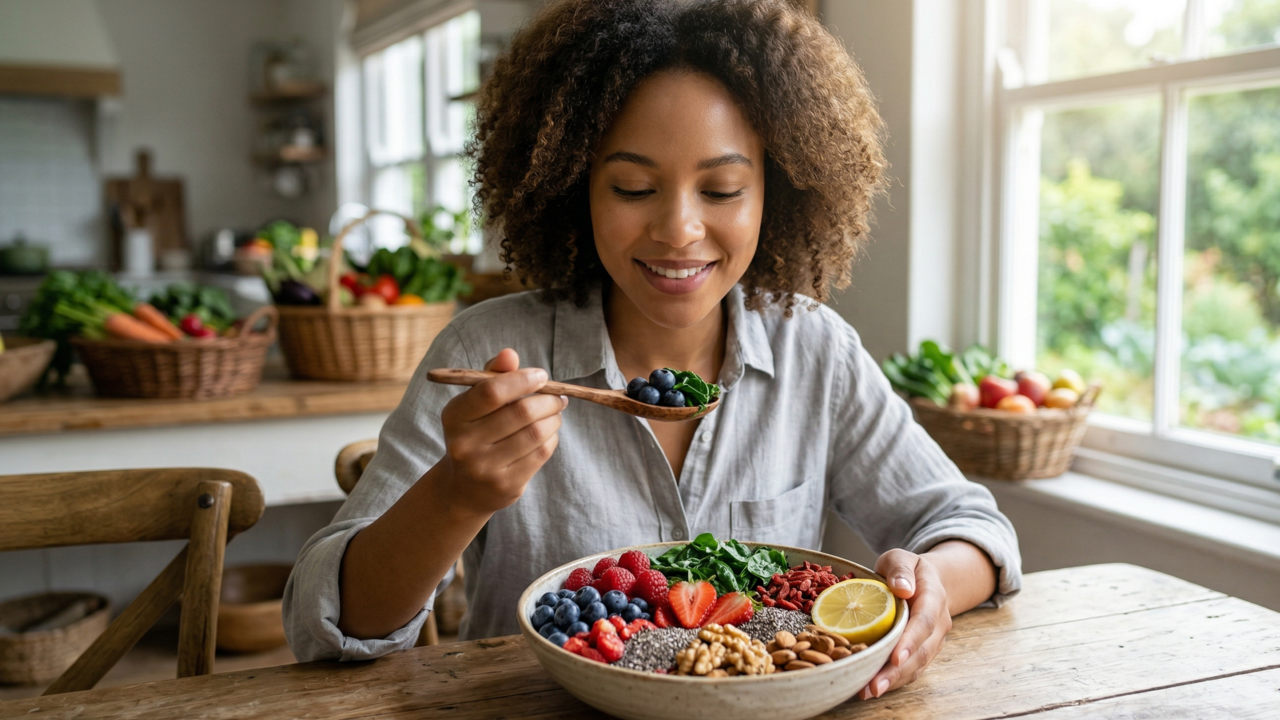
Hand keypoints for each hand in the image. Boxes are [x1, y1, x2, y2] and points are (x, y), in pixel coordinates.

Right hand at [434, 348, 565, 514]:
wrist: (465, 488)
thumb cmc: (476, 432)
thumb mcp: (475, 404)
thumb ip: (493, 376)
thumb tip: (510, 353)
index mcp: (454, 416)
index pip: (491, 392)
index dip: (522, 379)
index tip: (541, 376)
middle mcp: (465, 444)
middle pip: (521, 412)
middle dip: (547, 400)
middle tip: (557, 397)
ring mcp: (485, 468)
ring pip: (536, 433)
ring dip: (554, 418)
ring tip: (555, 413)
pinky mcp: (506, 485)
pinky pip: (541, 453)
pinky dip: (551, 438)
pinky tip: (547, 433)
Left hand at [858, 549, 951, 699]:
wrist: (929, 581)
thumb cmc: (907, 569)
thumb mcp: (901, 558)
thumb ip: (900, 569)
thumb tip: (902, 588)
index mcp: (934, 597)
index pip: (925, 621)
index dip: (911, 641)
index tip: (895, 657)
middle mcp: (938, 623)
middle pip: (921, 652)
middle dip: (898, 671)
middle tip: (873, 685)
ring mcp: (932, 640)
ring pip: (917, 665)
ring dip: (894, 681)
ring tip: (868, 691)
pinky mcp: (922, 652)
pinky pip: (911, 669)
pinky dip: (894, 680)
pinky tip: (872, 687)